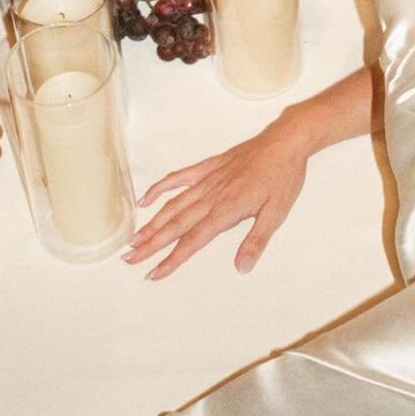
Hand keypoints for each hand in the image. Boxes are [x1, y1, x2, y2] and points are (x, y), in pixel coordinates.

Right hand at [124, 121, 310, 279]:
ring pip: (172, 205)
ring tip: (133, 240)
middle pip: (175, 225)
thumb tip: (242, 267)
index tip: (154, 273)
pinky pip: (178, 178)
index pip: (193, 240)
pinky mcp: (208, 166)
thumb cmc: (283, 177)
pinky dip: (160, 188)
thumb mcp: (276, 213)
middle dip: (151, 245)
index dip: (172, 259)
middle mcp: (211, 196)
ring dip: (152, 223)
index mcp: (227, 210)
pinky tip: (145, 199)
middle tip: (129, 260)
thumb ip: (256, 241)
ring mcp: (207, 179)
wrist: (285, 142)